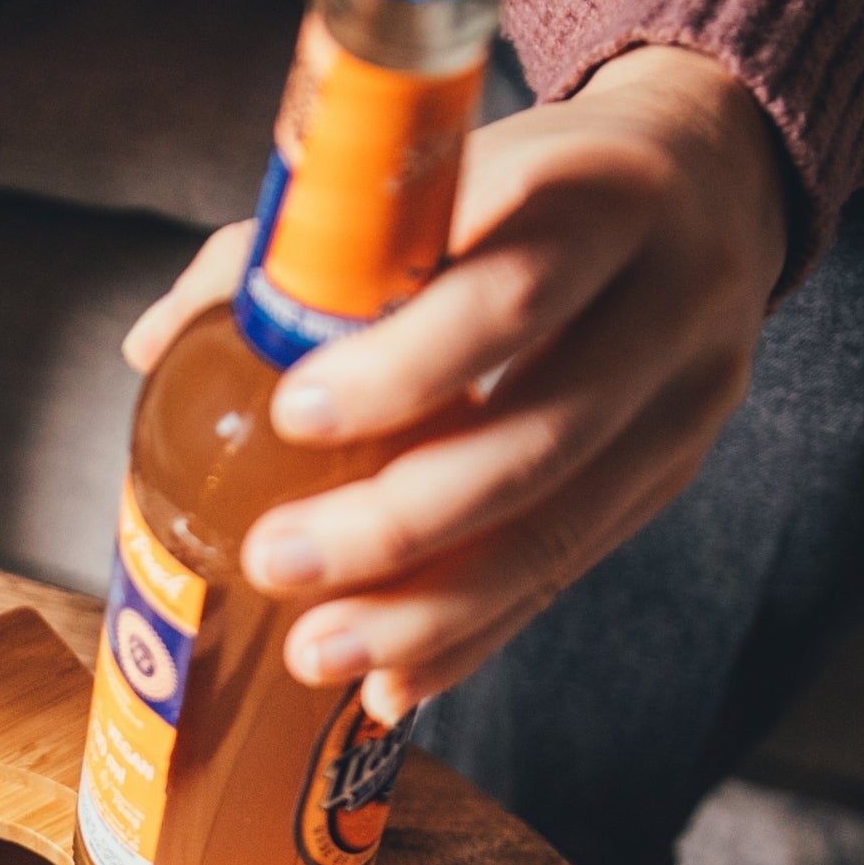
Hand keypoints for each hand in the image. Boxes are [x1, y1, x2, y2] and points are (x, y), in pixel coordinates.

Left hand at [123, 46, 788, 723]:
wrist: (707, 185)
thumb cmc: (528, 188)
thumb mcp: (441, 180)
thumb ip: (300, 250)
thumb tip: (156, 348)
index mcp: (592, 199)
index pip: (507, 294)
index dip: (402, 368)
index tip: (293, 416)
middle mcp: (663, 302)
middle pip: (536, 437)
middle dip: (394, 523)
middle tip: (274, 561)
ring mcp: (681, 403)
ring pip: (557, 532)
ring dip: (427, 614)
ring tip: (316, 654)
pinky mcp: (670, 476)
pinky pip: (564, 576)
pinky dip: (470, 639)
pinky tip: (392, 685)